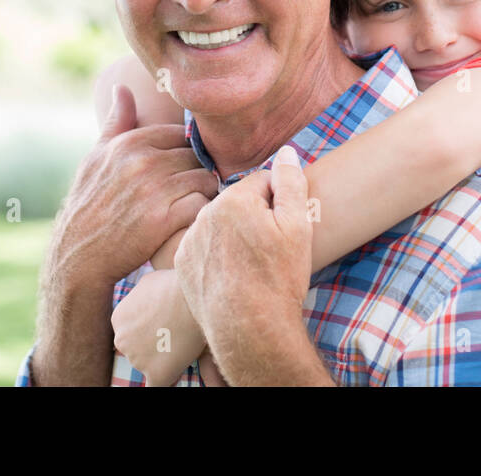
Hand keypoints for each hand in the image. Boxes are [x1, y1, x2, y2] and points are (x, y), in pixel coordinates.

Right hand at [43, 85, 217, 293]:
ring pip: (204, 179)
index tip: (180, 172)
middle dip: (197, 173)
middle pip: (196, 156)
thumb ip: (116, 123)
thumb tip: (122, 88)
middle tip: (192, 191)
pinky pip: (201, 204)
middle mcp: (141, 161)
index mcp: (128, 143)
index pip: (180, 135)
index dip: (184, 154)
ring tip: (194, 205)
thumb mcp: (95, 159)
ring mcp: (153, 190)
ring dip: (204, 193)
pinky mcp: (163, 219)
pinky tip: (191, 221)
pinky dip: (201, 213)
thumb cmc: (89, 205)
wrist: (78, 257)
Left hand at [111, 269, 206, 386]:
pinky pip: (155, 386)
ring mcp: (138, 359)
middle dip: (154, 343)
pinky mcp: (157, 373)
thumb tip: (145, 301)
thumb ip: (140, 297)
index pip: (131, 331)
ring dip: (164, 357)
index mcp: (118, 319)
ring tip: (183, 341)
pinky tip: (170, 375)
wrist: (193, 295)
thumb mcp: (148, 282)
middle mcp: (122, 340)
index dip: (149, 330)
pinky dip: (164, 380)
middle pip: (137, 348)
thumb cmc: (174, 284)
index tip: (164, 325)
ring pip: (150, 363)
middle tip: (175, 333)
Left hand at [175, 146, 328, 385]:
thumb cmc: (278, 279)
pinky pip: (203, 244)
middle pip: (238, 201)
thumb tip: (285, 151)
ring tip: (251, 264)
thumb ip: (290, 182)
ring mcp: (190, 238)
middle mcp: (205, 213)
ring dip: (234, 233)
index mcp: (234, 199)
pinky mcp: (181, 262)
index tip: (283, 229)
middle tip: (269, 249)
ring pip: (219, 223)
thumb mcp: (298, 226)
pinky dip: (216, 253)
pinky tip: (231, 273)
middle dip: (254, 216)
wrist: (250, 330)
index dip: (278, 204)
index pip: (261, 183)